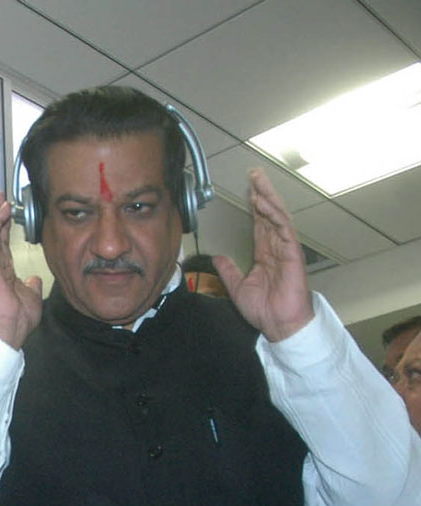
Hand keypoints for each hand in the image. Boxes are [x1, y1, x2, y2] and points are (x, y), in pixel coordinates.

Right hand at [0, 192, 42, 348]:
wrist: (8, 332)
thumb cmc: (16, 320)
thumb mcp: (31, 298)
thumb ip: (31, 286)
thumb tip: (34, 280)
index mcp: (3, 272)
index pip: (2, 243)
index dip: (4, 226)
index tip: (6, 210)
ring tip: (0, 199)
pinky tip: (2, 211)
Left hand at [213, 169, 313, 341]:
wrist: (279, 325)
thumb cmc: (265, 310)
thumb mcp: (238, 287)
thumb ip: (228, 270)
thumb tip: (218, 257)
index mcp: (265, 253)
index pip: (260, 223)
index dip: (255, 206)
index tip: (249, 189)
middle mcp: (276, 248)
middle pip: (269, 214)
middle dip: (263, 193)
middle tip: (255, 174)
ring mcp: (286, 249)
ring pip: (278, 217)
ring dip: (268, 198)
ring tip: (259, 182)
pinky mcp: (292, 254)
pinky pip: (284, 229)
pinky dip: (274, 215)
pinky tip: (265, 203)